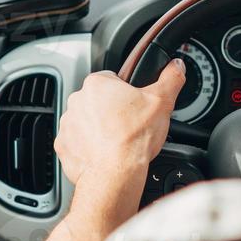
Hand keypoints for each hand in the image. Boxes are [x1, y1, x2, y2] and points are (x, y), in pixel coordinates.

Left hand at [53, 61, 187, 186]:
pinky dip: (89, 148)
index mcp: (97, 84)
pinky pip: (77, 143)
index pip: (113, 80)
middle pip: (98, 101)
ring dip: (99, 129)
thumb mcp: (162, 102)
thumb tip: (176, 66)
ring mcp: (67, 124)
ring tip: (118, 141)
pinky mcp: (64, 146)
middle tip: (129, 125)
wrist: (115, 174)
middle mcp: (77, 101)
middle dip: (112, 111)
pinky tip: (105, 153)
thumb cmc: (133, 139)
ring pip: (87, 122)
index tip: (135, 107)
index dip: (127, 93)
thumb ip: (170, 79)